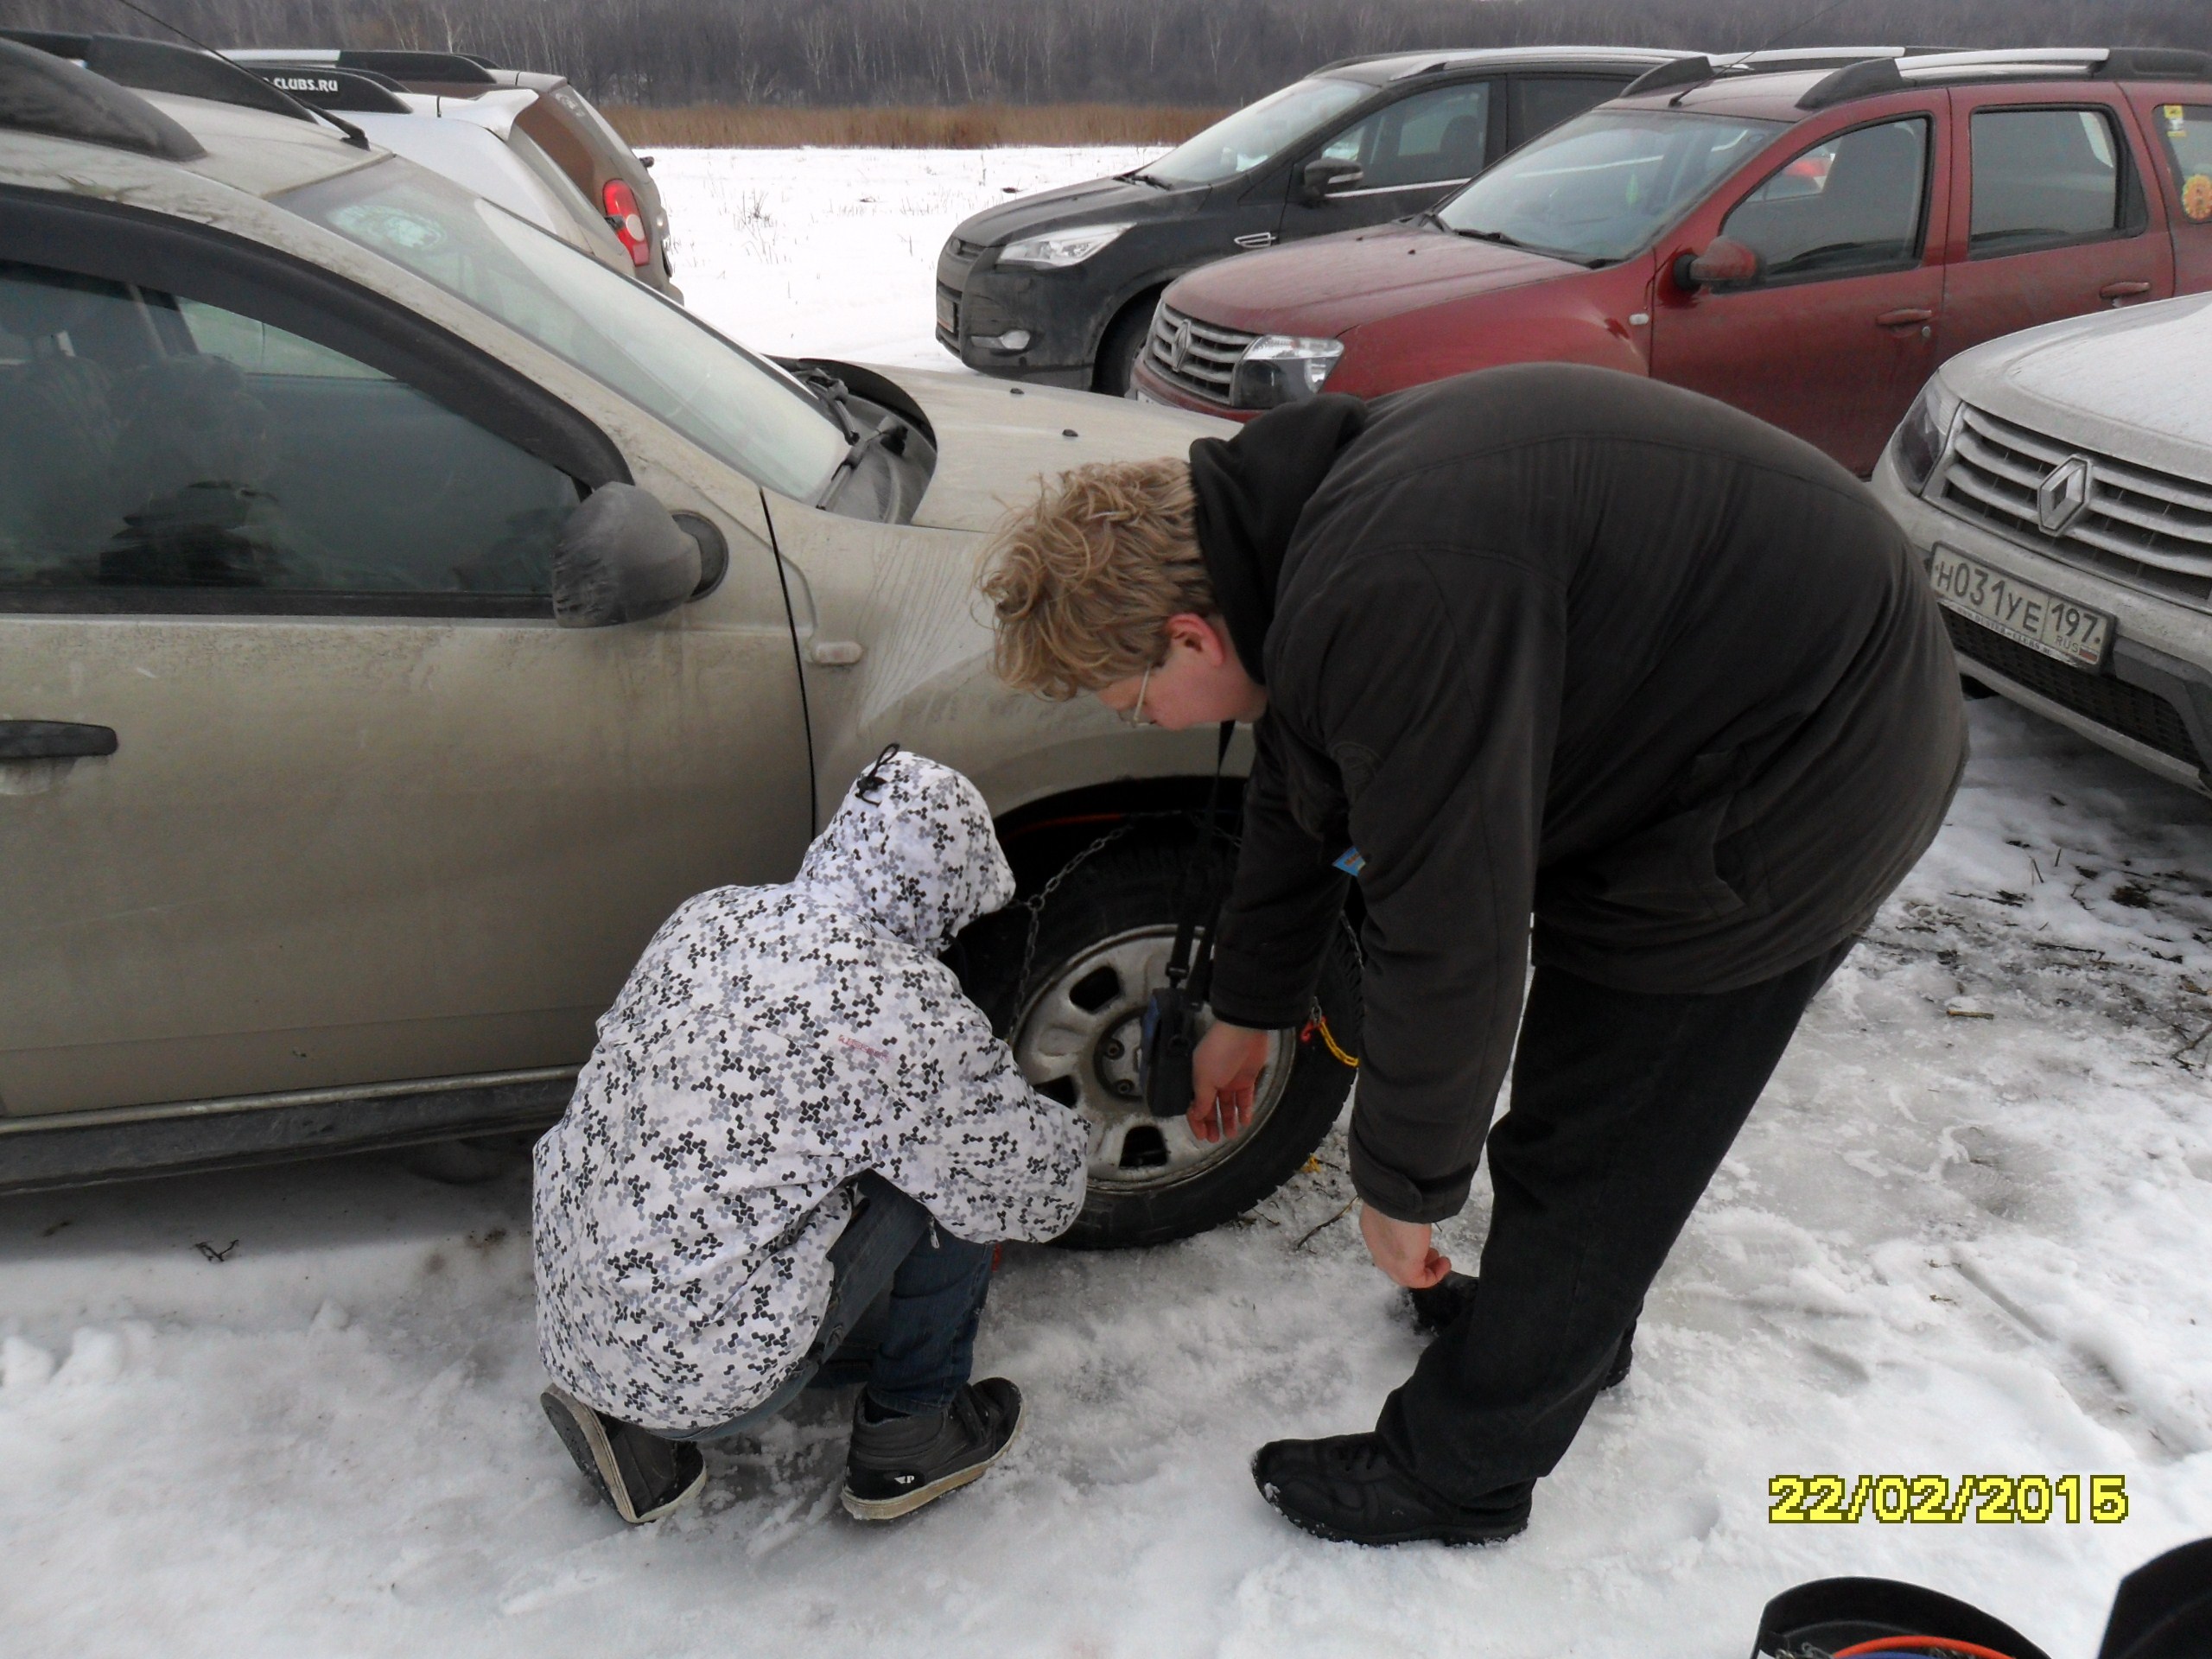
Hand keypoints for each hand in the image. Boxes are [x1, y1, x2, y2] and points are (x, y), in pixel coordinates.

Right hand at [1189, 1020, 1268, 1143]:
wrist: (1244, 1032)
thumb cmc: (1219, 1053)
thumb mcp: (1204, 1078)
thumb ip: (1202, 1099)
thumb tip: (1196, 1115)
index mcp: (1198, 1079)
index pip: (1195, 1105)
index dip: (1197, 1122)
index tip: (1202, 1137)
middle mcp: (1213, 1081)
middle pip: (1211, 1107)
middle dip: (1212, 1123)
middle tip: (1215, 1139)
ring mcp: (1230, 1080)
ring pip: (1228, 1105)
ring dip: (1228, 1120)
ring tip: (1231, 1135)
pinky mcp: (1247, 1079)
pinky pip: (1245, 1098)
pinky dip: (1245, 1110)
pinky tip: (1245, 1122)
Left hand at [1359, 1205, 1451, 1288]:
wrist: (1394, 1203)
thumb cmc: (1396, 1197)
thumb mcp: (1396, 1204)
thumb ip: (1400, 1210)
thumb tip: (1409, 1209)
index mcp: (1372, 1230)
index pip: (1386, 1245)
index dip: (1406, 1244)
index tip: (1421, 1238)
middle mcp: (1377, 1249)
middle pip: (1396, 1261)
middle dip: (1416, 1258)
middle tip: (1432, 1251)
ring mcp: (1389, 1262)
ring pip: (1407, 1273)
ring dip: (1426, 1267)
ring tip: (1440, 1259)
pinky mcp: (1404, 1272)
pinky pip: (1420, 1280)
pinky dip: (1435, 1275)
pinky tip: (1445, 1264)